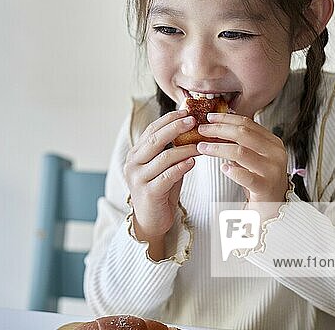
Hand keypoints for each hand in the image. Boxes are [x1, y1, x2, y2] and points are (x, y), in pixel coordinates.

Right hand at [123, 109, 199, 242]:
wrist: (151, 221)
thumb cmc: (161, 190)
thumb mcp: (164, 166)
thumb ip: (171, 149)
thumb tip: (191, 128)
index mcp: (135, 154)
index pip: (151, 130)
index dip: (169, 120)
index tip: (187, 112)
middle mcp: (133, 164)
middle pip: (155, 140)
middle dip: (176, 128)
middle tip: (194, 120)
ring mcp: (138, 179)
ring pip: (164, 158)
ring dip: (185, 149)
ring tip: (201, 145)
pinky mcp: (148, 193)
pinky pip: (167, 176)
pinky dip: (182, 167)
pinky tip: (193, 162)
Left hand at [196, 113, 288, 202]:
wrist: (272, 208)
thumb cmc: (259, 181)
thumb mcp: (254, 157)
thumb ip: (242, 142)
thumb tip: (218, 124)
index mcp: (273, 142)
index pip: (248, 124)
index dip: (226, 119)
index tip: (209, 118)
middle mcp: (276, 154)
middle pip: (243, 134)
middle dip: (219, 130)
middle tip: (202, 130)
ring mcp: (273, 171)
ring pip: (241, 152)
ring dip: (218, 148)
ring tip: (202, 148)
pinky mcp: (266, 188)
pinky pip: (246, 177)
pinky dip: (232, 171)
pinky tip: (222, 168)